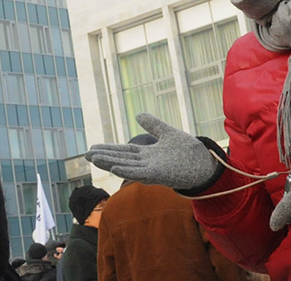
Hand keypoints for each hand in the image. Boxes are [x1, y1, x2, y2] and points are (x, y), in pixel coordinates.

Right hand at [85, 113, 223, 191]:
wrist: (205, 163)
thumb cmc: (188, 151)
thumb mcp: (167, 133)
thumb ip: (153, 125)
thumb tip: (138, 115)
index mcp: (148, 154)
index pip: (124, 151)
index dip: (108, 149)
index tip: (92, 147)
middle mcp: (146, 163)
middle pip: (120, 158)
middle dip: (104, 156)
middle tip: (85, 154)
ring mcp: (152, 170)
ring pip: (126, 166)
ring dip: (109, 163)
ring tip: (93, 159)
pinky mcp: (159, 175)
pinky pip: (139, 174)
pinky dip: (126, 171)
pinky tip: (114, 167)